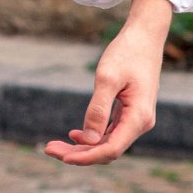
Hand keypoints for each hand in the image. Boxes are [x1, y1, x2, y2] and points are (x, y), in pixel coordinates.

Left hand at [43, 0, 171, 165]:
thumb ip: (98, 109)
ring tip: (55, 145)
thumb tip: (89, 140)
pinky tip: (75, 135)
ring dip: (83, 146)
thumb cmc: (127, 52)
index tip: (62, 156)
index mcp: (139, 117)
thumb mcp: (107, 77)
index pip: (111, 149)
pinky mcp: (131, 112)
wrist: (145, 36)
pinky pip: (111, 132)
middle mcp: (140, 123)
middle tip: (48, 149)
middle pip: (107, 149)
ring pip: (108, 143)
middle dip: (78, 153)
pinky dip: (93, 136)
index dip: (86, 156)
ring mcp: (137, 119)